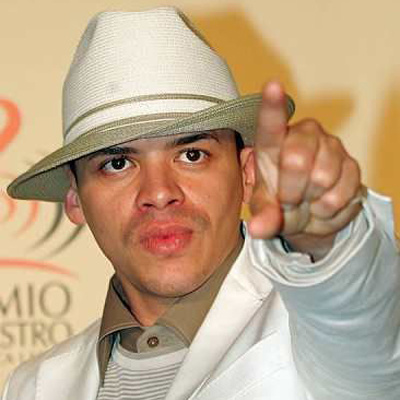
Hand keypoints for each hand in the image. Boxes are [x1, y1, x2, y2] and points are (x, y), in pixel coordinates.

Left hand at [248, 82, 362, 259]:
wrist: (309, 214)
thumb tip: (259, 229)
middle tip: (288, 199)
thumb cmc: (280, 201)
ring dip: (310, 202)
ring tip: (305, 201)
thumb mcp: (265, 209)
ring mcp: (331, 149)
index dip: (272, 105)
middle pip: (297, 160)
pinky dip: (327, 210)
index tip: (272, 86)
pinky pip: (340, 193)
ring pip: (322, 179)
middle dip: (290, 191)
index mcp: (274, 143)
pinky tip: (321, 205)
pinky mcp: (352, 167)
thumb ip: (263, 216)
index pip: (272, 122)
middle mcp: (304, 137)